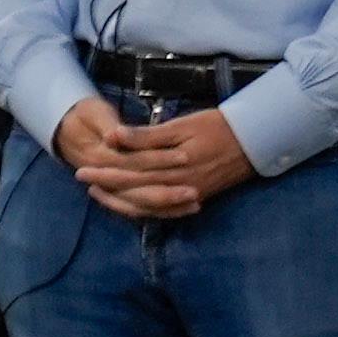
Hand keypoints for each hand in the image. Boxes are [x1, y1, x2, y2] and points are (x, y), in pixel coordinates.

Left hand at [58, 101, 255, 219]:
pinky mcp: (195, 198)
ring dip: (120, 200)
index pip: (131, 170)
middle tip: (82, 179)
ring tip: (99, 194)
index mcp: (172, 164)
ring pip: (146, 204)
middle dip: (106, 185)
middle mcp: (178, 184)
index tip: (83, 167)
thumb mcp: (182, 125)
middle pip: (134, 188)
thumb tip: (114, 137)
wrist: (255, 141)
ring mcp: (187, 195)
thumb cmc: (217, 126)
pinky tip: (130, 206)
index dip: (105, 171)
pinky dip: (144, 210)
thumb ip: (147, 136)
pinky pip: (163, 211)